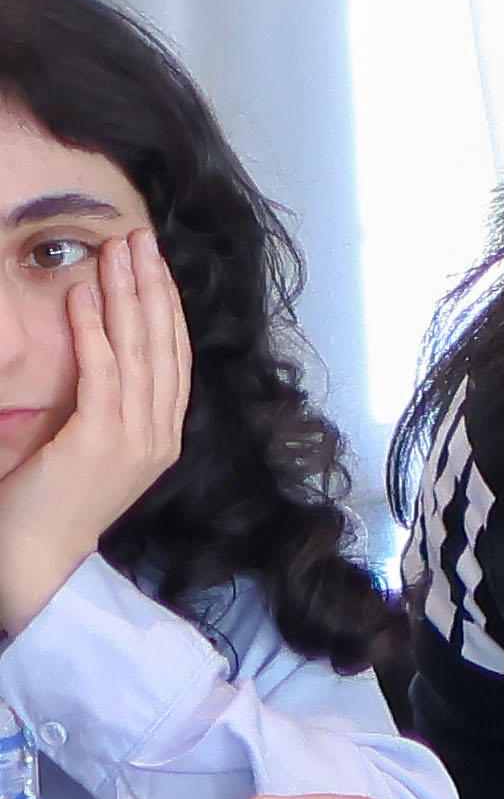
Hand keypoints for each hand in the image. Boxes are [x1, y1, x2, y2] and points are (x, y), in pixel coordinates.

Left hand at [0, 226, 188, 637]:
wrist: (35, 558)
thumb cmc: (48, 505)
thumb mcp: (88, 448)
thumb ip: (101, 406)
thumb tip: (96, 352)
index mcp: (161, 436)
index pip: (174, 358)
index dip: (165, 307)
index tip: (154, 265)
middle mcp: (160, 435)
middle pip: (164, 345)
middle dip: (153, 287)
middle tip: (141, 240)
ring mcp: (138, 439)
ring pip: (140, 351)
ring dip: (128, 296)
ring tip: (117, 253)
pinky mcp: (104, 441)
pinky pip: (104, 373)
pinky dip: (96, 329)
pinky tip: (87, 295)